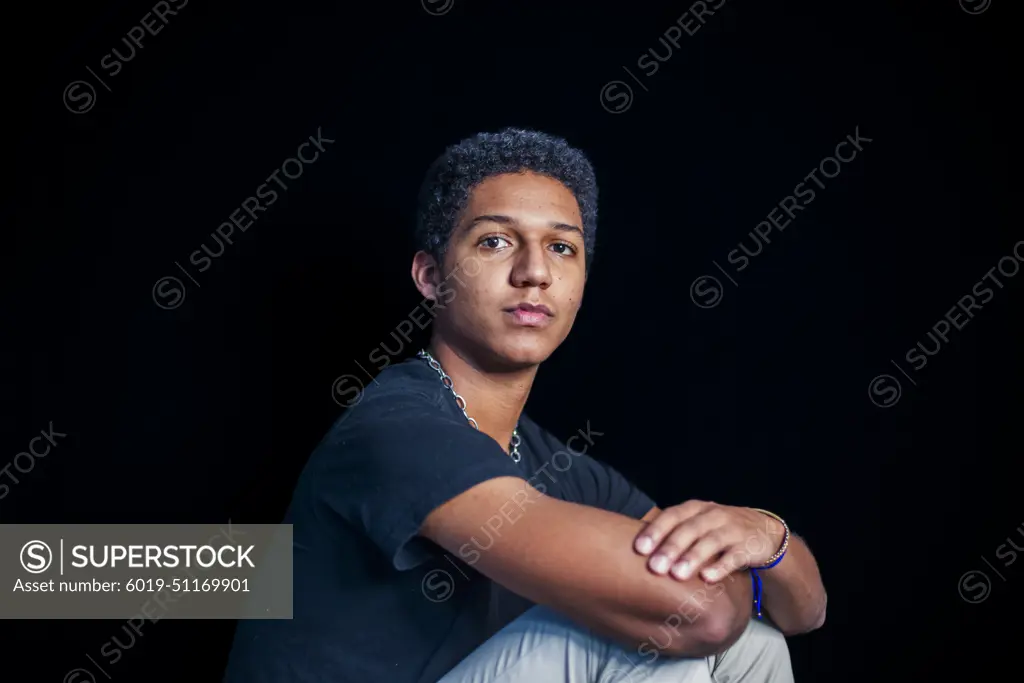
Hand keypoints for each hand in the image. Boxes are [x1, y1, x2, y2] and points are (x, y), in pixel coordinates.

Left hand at [633, 501, 784, 582]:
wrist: (761, 531)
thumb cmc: (716, 530)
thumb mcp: (695, 525)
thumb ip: (671, 534)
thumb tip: (634, 552)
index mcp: (695, 509)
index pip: (672, 516)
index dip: (656, 530)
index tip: (639, 548)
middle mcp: (712, 515)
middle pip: (689, 529)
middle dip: (671, 547)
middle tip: (655, 567)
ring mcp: (731, 529)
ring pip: (710, 541)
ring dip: (693, 557)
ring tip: (677, 575)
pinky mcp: (748, 546)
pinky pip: (734, 556)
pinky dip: (720, 567)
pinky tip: (707, 579)